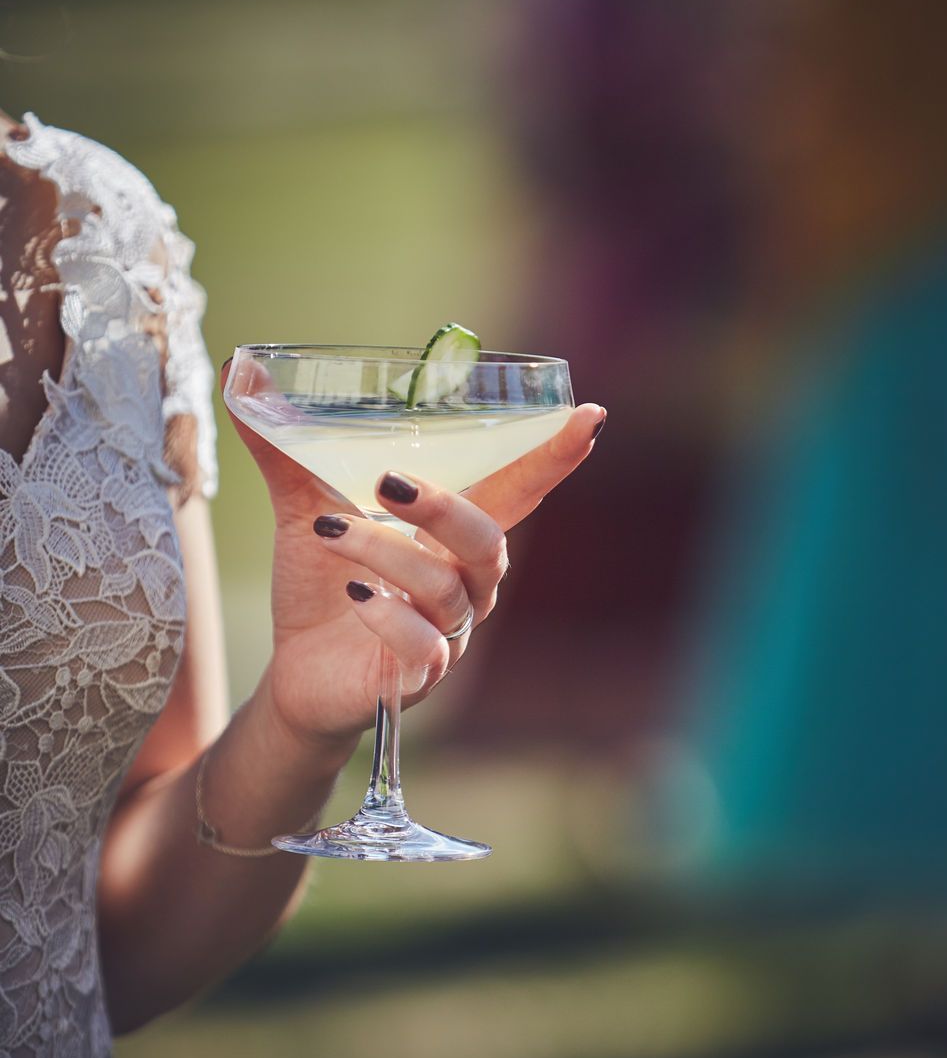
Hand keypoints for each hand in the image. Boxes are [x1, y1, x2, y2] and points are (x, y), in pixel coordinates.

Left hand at [223, 367, 604, 751]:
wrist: (295, 674)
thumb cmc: (320, 588)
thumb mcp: (304, 508)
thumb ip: (286, 450)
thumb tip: (246, 378)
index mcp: (450, 539)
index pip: (514, 495)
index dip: (551, 460)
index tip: (589, 417)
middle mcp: (464, 586)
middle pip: (488, 544)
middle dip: (445, 507)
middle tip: (387, 480)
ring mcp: (447, 636)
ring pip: (445, 590)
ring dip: (386, 553)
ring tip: (327, 528)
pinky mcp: (417, 679)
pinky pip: (426, 650)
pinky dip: (392, 620)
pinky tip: (356, 598)